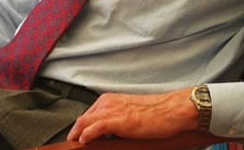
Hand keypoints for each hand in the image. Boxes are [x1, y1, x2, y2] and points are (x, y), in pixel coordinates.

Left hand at [66, 88, 198, 143]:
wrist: (171, 110)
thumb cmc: (157, 113)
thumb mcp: (131, 114)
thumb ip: (116, 121)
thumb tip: (107, 135)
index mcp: (110, 100)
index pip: (88, 114)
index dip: (80, 127)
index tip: (77, 137)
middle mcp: (108, 102)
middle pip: (82, 118)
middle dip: (74, 132)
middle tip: (72, 143)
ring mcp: (111, 110)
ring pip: (83, 122)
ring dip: (76, 134)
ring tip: (74, 144)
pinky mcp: (117, 120)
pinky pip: (94, 128)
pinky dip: (85, 135)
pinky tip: (83, 142)